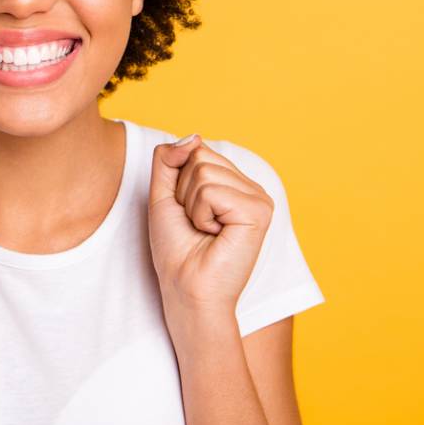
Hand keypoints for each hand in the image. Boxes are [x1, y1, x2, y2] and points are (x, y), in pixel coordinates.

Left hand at [147, 136, 273, 316]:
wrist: (186, 289)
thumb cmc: (176, 250)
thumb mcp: (163, 195)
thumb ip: (170, 160)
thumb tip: (193, 136)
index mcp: (234, 183)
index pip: (197, 151)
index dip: (178, 182)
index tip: (187, 213)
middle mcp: (251, 188)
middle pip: (200, 157)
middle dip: (184, 192)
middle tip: (196, 225)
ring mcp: (259, 198)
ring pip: (203, 172)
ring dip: (191, 206)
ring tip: (206, 231)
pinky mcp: (259, 211)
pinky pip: (211, 191)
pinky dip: (201, 215)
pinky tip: (216, 235)